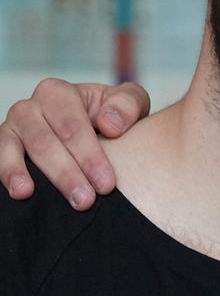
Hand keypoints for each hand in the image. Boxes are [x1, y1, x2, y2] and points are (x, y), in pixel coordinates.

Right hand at [0, 79, 149, 208]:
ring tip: (32, 195)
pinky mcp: (2, 147)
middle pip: (44, 142)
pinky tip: (18, 192)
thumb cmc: (113, 119)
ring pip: (15, 150)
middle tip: (85, 201)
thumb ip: (127, 106)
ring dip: (26, 175)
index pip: (73, 127)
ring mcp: (12, 128)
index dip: (89, 156)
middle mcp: (30, 107)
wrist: (96, 130)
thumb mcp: (130, 104)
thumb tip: (110, 125)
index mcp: (59, 94)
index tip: (107, 184)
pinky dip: (5, 173)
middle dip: (65, 173)